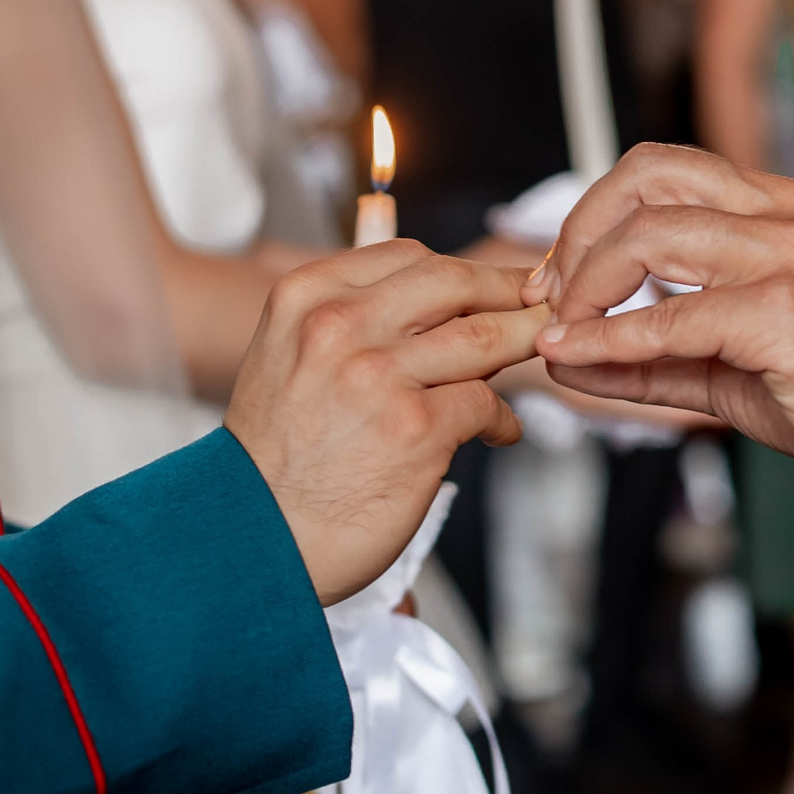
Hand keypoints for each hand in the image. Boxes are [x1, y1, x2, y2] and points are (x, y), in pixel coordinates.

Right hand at [227, 243, 547, 603]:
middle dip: (508, 290)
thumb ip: (349, 311)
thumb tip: (416, 263)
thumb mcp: (287, 354)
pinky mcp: (416, 429)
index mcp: (307, 297)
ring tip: (537, 351)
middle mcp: (339, 326)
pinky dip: (502, 419)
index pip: (407, 256)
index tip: (493, 284)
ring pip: (483, 335)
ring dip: (522, 342)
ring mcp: (379, 376)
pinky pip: (486, 404)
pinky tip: (500, 431)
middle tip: (539, 303)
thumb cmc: (278, 452)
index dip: (462, 270)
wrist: (254, 537)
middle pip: (454, 281)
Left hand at [520, 146, 793, 496]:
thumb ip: (645, 357)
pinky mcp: (783, 313)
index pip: (660, 170)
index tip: (557, 279)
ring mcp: (785, 256)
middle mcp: (780, 215)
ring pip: (647, 236)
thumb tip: (562, 360)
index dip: (592, 216)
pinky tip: (579, 360)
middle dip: (578, 232)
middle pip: (645, 177)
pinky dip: (609, 338)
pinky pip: (670, 315)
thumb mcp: (726, 366)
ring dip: (585, 287)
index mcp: (775, 207)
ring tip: (564, 334)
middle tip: (552, 295)